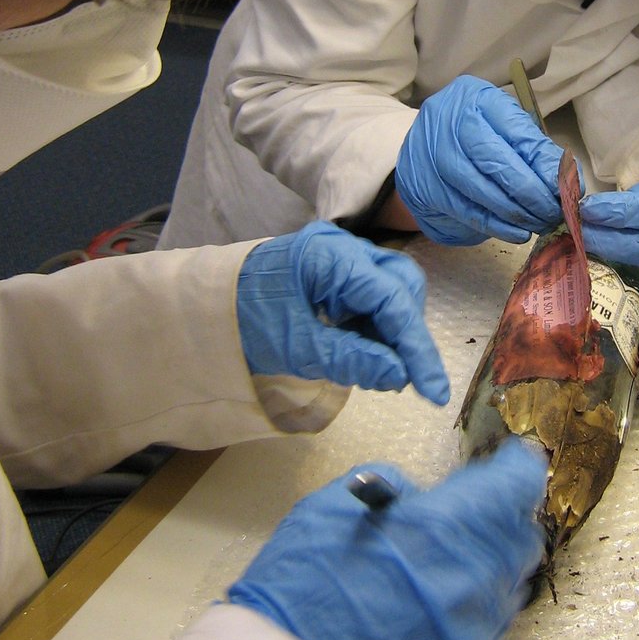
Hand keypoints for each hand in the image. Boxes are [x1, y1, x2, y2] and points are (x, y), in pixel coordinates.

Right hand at [228, 439, 545, 639]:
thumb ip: (389, 489)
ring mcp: (476, 637)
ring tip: (434, 569)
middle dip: (499, 520)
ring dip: (480, 570)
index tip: (505, 462)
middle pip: (520, 538)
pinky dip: (459, 617)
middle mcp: (477, 581)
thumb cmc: (303, 585)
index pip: (516, 484)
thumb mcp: (334, 506)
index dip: (513, 468)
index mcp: (448, 528)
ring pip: (504, 590)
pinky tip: (418, 618)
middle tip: (460, 516)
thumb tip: (417, 499)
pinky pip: (480, 636)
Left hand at [236, 221, 449, 405]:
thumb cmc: (244, 321)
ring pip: (391, 289)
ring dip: (392, 331)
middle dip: (406, 333)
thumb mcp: (298, 348)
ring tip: (376, 367)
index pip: (391, 300)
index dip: (416, 348)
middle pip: (401, 284)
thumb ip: (353, 360)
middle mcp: (342, 247)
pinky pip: (370, 295)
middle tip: (401, 376)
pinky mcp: (334, 270)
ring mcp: (339, 256)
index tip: (433, 392)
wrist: (204, 306)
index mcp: (331, 256)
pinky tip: (363, 351)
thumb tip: (400, 375)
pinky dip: (374, 326)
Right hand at [395, 75, 565, 245]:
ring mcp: (430, 153)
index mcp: (476, 98)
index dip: (545, 165)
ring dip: (516, 213)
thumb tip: (570, 184)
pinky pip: (465, 211)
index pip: (517, 132)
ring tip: (540, 223)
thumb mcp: (505, 130)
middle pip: (496, 161)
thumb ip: (534, 151)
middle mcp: (448, 120)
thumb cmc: (475, 137)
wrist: (421, 150)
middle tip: (554, 213)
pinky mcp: (423, 186)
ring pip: (480, 190)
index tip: (569, 189)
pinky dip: (496, 225)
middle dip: (531, 193)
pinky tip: (517, 232)